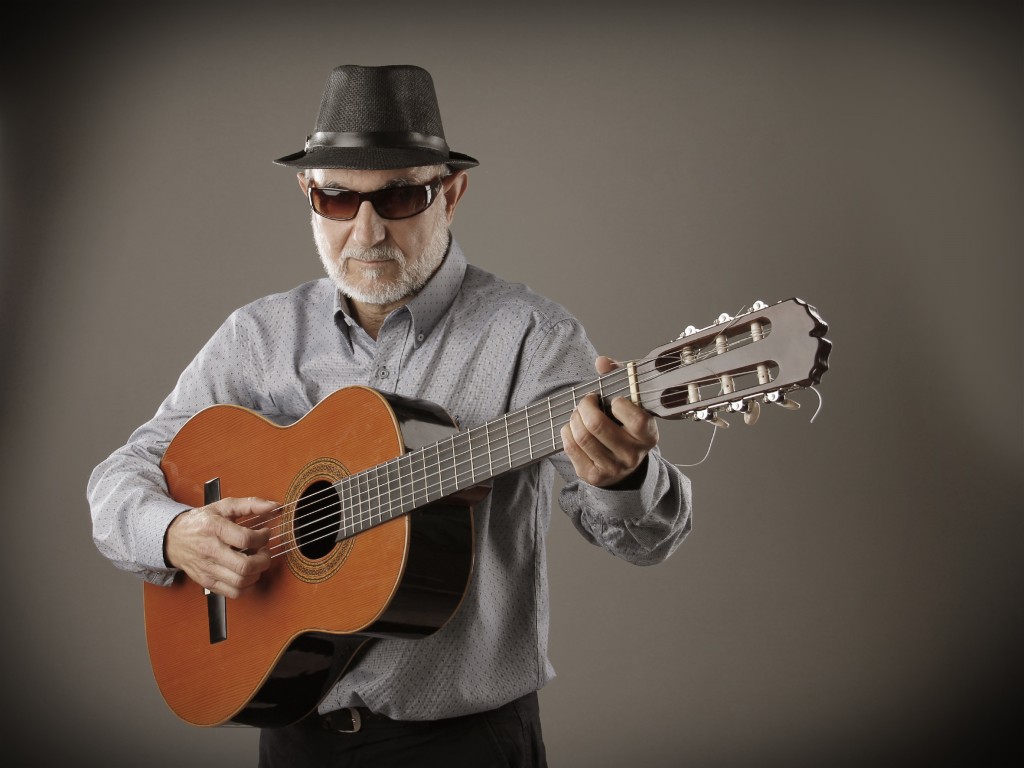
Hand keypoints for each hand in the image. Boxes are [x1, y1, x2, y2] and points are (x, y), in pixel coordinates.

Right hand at [164, 497, 276, 597]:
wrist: (173, 539)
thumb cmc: (201, 522)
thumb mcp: (223, 507)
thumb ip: (251, 504)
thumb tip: (274, 506)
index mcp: (214, 529)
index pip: (245, 539)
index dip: (263, 538)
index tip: (265, 533)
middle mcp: (209, 551)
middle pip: (245, 566)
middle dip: (264, 560)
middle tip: (264, 551)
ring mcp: (207, 569)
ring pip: (241, 582)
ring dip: (257, 573)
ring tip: (256, 562)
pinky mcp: (207, 582)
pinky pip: (234, 593)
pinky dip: (248, 586)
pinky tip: (248, 574)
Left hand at [560, 356, 658, 487]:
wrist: (625, 465)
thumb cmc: (626, 426)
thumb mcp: (630, 403)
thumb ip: (618, 378)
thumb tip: (602, 362)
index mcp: (648, 435)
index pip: (636, 419)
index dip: (619, 404)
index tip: (613, 400)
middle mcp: (633, 455)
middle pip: (597, 425)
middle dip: (585, 407)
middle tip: (586, 401)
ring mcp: (613, 468)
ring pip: (582, 437)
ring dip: (574, 419)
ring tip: (578, 413)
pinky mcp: (594, 476)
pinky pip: (571, 449)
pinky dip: (566, 432)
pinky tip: (572, 428)